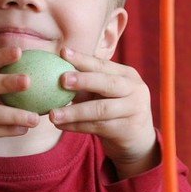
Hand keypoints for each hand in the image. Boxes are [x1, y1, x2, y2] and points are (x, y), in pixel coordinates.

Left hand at [49, 47, 158, 178]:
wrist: (137, 139)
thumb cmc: (114, 110)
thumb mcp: (104, 94)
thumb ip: (85, 85)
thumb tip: (53, 73)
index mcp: (127, 75)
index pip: (103, 65)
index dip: (83, 59)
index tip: (63, 52)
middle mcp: (134, 89)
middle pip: (107, 83)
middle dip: (84, 80)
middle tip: (62, 80)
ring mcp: (134, 110)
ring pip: (100, 110)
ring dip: (74, 112)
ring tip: (53, 114)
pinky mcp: (127, 129)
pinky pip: (98, 127)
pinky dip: (77, 126)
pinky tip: (61, 126)